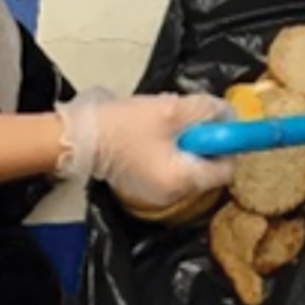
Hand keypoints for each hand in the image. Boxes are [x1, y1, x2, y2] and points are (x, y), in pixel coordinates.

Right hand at [56, 89, 234, 205]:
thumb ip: (207, 112)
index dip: (229, 145)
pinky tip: (152, 133)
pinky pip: (170, 166)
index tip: (218, 124)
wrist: (75, 137)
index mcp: (183, 180)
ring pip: (188, 164)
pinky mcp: (144, 185)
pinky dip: (169, 150)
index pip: (226, 169)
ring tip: (164, 124)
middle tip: (186, 118)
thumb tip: (229, 115)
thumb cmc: (123, 125)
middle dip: (203, 140)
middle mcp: (174, 194)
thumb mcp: (171, 110)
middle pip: (207, 167)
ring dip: (185, 142)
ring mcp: (157, 193)